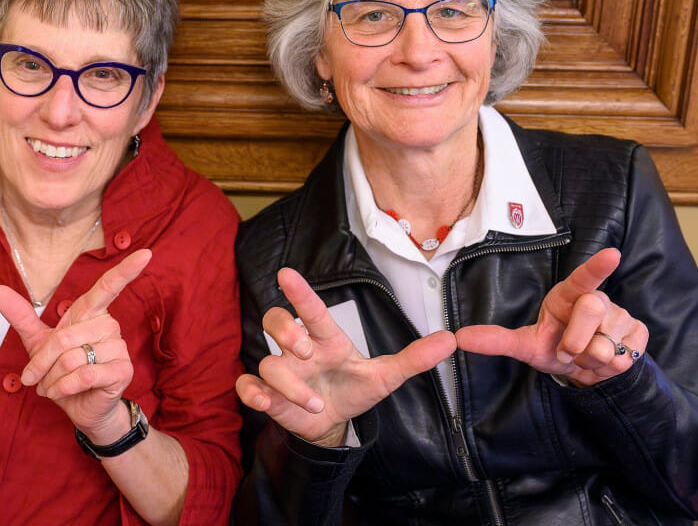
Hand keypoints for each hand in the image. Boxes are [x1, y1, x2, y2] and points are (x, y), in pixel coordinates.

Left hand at [0, 248, 151, 440]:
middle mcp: (109, 326)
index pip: (109, 287)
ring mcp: (118, 349)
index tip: (146, 253)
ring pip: (71, 359)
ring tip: (54, 386)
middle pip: (63, 338)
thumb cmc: (63, 372)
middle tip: (38, 377)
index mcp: (91, 314)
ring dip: (52, 379)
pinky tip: (64, 392)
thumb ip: (21, 316)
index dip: (127, 270)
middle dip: (42, 363)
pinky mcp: (122, 372)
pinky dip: (64, 387)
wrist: (80, 408)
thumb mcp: (38, 342)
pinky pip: (83, 375)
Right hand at [237, 267, 456, 445]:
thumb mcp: (386, 377)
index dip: (300, 292)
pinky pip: (247, 386)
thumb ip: (415, 358)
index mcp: (326, 339)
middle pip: (275, 320)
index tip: (286, 273)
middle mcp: (299, 350)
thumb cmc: (354, 390)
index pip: (311, 309)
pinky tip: (266, 401)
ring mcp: (282, 371)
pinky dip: (253, 393)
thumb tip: (451, 340)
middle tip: (306, 350)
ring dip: (289, 383)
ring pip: (268, 362)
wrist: (332, 423)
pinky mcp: (268, 394)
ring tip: (315, 402)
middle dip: (285, 330)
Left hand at [455, 248, 648, 386]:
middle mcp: (598, 300)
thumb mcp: (526, 345)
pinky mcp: (639, 334)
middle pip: (591, 311)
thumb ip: (496, 340)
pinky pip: (625, 358)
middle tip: (567, 350)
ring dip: (591, 360)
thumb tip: (460, 337)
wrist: (585, 370)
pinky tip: (605, 361)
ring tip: (585, 355)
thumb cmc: (554, 346)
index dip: (597, 267)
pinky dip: (609, 368)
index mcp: (569, 295)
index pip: (583, 278)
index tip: (612, 254)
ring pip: (608, 345)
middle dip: (575, 341)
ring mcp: (621, 316)